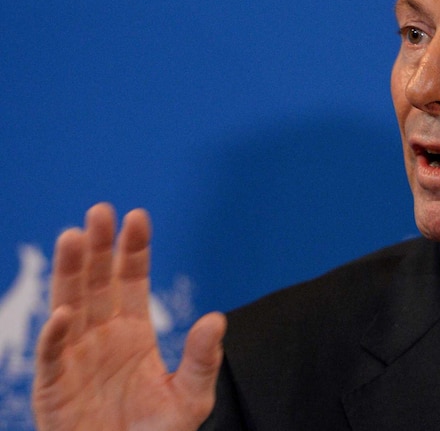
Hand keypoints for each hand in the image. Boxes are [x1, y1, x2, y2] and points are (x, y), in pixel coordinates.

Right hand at [32, 204, 226, 430]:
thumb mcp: (190, 397)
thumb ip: (202, 360)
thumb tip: (217, 318)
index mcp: (133, 331)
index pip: (132, 280)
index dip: (134, 249)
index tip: (137, 216)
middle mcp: (101, 336)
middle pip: (97, 283)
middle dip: (99, 247)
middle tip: (100, 211)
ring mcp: (75, 358)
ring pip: (69, 306)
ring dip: (70, 273)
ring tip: (73, 237)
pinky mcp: (54, 388)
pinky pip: (52, 358)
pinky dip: (54, 336)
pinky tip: (63, 314)